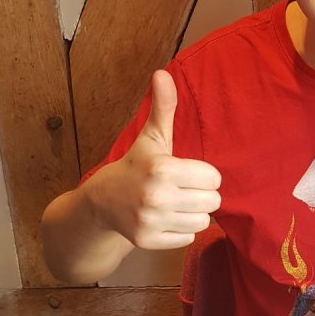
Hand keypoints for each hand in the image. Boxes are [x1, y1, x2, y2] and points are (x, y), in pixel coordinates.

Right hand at [88, 69, 221, 248]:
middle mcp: (156, 197)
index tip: (187, 172)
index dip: (203, 175)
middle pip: (213, 202)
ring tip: (176, 204)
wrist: (100, 203)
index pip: (213, 178)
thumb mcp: (151, 138)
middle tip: (182, 189)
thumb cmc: (135, 166)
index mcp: (162, 168)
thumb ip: (163, 108)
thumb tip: (163, 73)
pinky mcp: (149, 242)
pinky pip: (189, 239)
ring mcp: (151, 221)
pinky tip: (166, 219)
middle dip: (201, 195)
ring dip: (194, 214)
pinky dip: (181, 231)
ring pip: (203, 222)